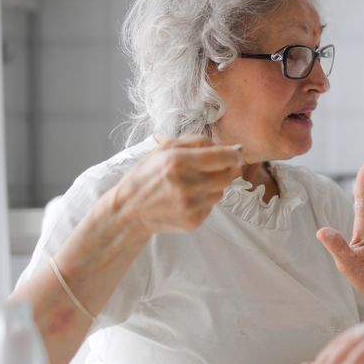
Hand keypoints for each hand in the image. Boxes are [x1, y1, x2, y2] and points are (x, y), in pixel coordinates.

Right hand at [113, 136, 241, 235]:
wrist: (129, 211)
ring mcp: (190, 205)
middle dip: (228, 169)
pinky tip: (189, 198)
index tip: (235, 154)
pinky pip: (212, 207)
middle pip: (228, 176)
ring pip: (222, 192)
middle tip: (219, 167)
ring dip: (215, 185)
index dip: (234, 154)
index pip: (223, 157)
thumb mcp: (163, 149)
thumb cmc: (146, 176)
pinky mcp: (193, 221)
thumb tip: (226, 146)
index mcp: (177, 162)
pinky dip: (206, 200)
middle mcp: (185, 185)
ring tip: (196, 183)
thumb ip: (196, 142)